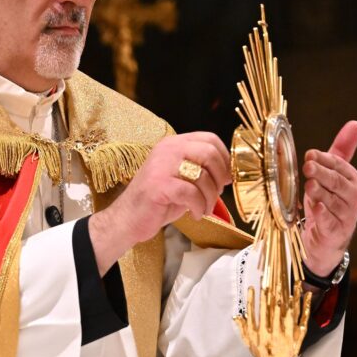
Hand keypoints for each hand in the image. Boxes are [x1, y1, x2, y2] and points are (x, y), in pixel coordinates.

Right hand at [89, 132, 231, 274]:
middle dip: (220, 176)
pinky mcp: (159, 185)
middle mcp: (167, 149)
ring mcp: (161, 165)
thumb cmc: (158, 201)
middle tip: (218, 193)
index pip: (209, 138)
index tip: (226, 177)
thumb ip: (199, 169)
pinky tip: (195, 214)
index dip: (224, 157)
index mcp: (173, 144)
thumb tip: (228, 172)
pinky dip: (199, 207)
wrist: (128, 218)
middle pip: (209, 153)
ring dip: (210, 198)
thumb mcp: (180, 178)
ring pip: (203, 176)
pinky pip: (192, 193)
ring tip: (204, 209)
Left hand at [302, 120, 356, 275]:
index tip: (309, 154)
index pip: (340, 166)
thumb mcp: (332, 176)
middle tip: (308, 165)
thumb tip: (355, 124)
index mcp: (352, 180)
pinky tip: (315, 207)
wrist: (326, 240)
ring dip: (321, 192)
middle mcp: (353, 197)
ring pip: (333, 202)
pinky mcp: (336, 232)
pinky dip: (323, 215)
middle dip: (323, 173)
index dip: (325, 159)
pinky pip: (329, 222)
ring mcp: (346, 216)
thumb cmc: (327, 203)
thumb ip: (341, 152)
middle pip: (337, 183)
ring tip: (309, 184)